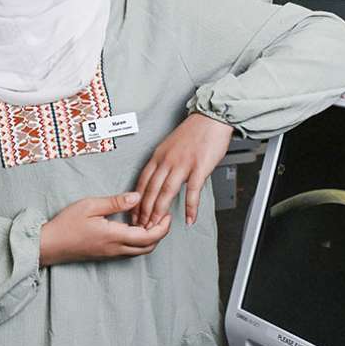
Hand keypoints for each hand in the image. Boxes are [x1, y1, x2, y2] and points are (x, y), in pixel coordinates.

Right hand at [39, 193, 171, 266]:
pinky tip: (134, 228)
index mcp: (115, 236)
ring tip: (151, 220)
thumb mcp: (90, 206)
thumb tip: (137, 197)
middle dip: (161, 233)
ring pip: (140, 251)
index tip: (167, 214)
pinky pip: (130, 250)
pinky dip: (139, 241)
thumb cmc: (66, 224)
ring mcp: (111, 254)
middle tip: (163, 216)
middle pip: (149, 246)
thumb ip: (115, 202)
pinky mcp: (106, 254)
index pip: (149, 236)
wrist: (50, 245)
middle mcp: (116, 248)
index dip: (163, 227)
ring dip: (151, 238)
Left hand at [133, 113, 233, 228]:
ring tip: (156, 226)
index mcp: (158, 156)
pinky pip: (192, 191)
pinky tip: (189, 218)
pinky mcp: (199, 167)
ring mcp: (182, 164)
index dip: (136, 200)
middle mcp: (166, 161)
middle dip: (144, 211)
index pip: (142, 182)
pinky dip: (190, 207)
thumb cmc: (192, 132)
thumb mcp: (169, 146)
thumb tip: (158, 178)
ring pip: (166, 192)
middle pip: (151, 190)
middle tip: (141, 226)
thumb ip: (163, 162)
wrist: (211, 119)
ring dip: (160, 212)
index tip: (133, 213)